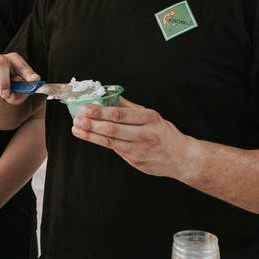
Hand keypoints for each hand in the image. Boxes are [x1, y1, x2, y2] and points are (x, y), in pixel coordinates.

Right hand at [0, 52, 39, 106]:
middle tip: (6, 95)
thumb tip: (23, 90)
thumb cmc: (12, 87)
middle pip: (0, 63)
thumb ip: (24, 90)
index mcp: (13, 60)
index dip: (27, 72)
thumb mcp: (21, 89)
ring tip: (1, 97)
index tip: (35, 79)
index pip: (20, 63)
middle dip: (4, 81)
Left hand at [71, 98, 196, 179]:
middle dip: (92, 124)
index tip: (86, 108)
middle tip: (77, 119)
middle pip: (113, 129)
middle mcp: (145, 134)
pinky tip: (90, 137)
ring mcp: (140, 150)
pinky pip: (115, 150)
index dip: (101, 111)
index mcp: (149, 119)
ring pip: (110, 142)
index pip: (120, 114)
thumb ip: (130, 107)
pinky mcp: (135, 161)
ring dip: (91, 135)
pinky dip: (100, 142)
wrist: (181, 158)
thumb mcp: (151, 115)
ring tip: (77, 129)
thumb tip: (109, 96)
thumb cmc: (165, 134)